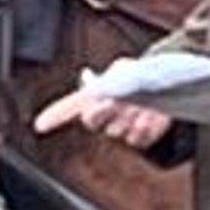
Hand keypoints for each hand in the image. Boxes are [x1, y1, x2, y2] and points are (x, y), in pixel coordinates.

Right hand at [32, 63, 173, 149]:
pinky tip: (154, 116)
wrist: (168, 89)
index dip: (56, 116)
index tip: (41, 124)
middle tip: (113, 101)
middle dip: (101, 111)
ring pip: (117, 130)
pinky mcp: (142, 138)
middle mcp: (105, 120)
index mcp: (94, 103)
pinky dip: (147, 127)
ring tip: (144, 104)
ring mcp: (122, 130)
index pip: (70, 109)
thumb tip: (90, 78)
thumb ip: (109, 76)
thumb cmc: (137, 79)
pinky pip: (139, 138)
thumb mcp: (123, 71)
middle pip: (93, 121)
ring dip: (130, 115)